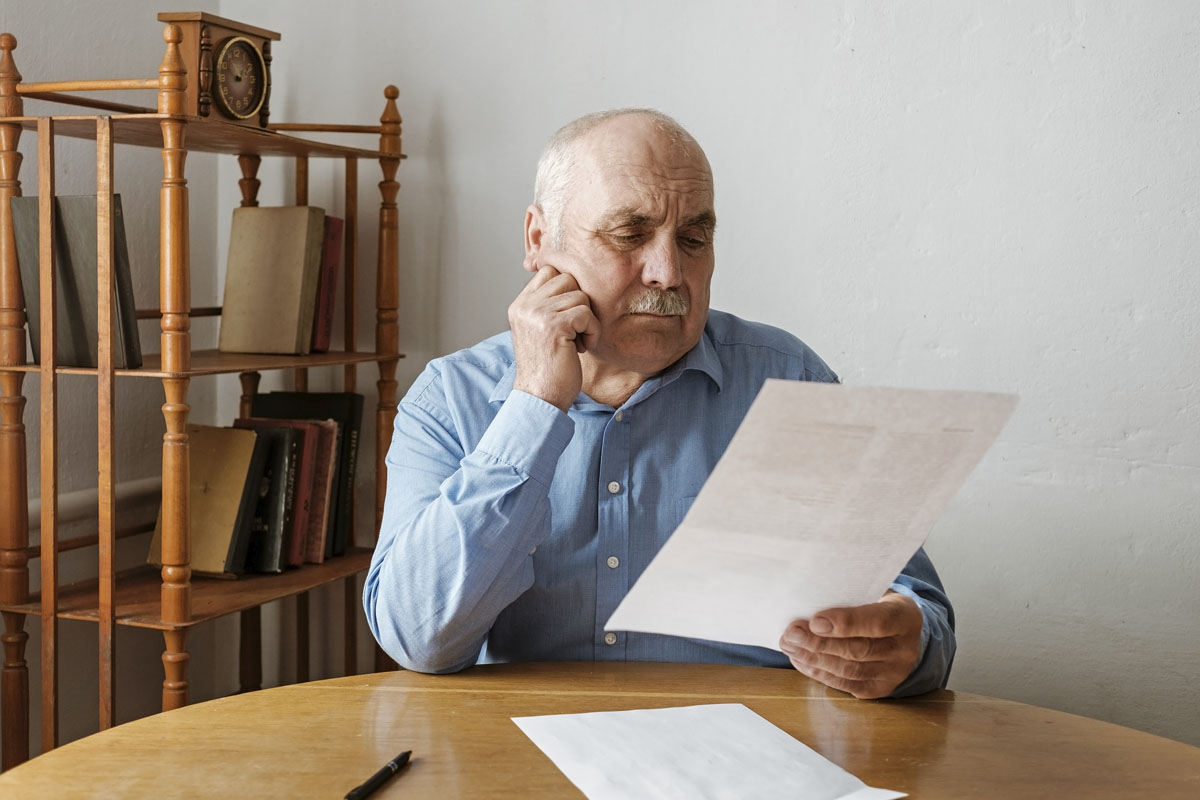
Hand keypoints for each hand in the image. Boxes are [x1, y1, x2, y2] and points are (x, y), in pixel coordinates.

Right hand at [508, 262, 599, 410]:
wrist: (540, 397)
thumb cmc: (547, 368)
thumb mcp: (540, 330)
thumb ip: (548, 306)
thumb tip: (573, 280)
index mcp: (519, 305)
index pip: (548, 271)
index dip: (567, 289)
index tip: (570, 316)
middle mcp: (525, 306)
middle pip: (567, 278)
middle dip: (579, 303)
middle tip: (576, 329)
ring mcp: (537, 314)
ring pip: (580, 295)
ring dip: (588, 320)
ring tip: (578, 341)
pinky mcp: (554, 325)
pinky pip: (586, 313)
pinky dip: (593, 331)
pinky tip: (583, 348)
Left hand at [779, 591, 923, 698]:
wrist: (901, 632)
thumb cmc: (877, 604)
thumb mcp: (873, 592)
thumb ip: (849, 596)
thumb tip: (809, 599)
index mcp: (906, 617)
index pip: (877, 622)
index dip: (845, 623)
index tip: (815, 621)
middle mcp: (904, 649)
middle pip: (858, 650)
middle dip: (819, 643)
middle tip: (791, 633)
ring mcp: (893, 673)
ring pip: (848, 670)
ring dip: (813, 658)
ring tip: (789, 645)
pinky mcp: (879, 689)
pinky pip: (845, 684)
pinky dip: (818, 671)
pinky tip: (800, 658)